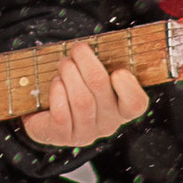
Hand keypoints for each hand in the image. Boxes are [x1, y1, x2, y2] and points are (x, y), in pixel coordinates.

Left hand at [19, 41, 149, 149]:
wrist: (47, 112)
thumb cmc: (76, 84)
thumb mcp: (92, 73)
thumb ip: (102, 62)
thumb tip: (94, 45)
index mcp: (121, 108)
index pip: (136, 104)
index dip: (129, 87)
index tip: (118, 72)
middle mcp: (107, 124)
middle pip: (100, 86)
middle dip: (85, 60)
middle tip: (77, 49)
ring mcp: (86, 133)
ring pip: (81, 99)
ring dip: (69, 73)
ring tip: (63, 64)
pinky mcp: (63, 136)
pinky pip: (62, 113)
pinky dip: (57, 92)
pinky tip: (56, 83)